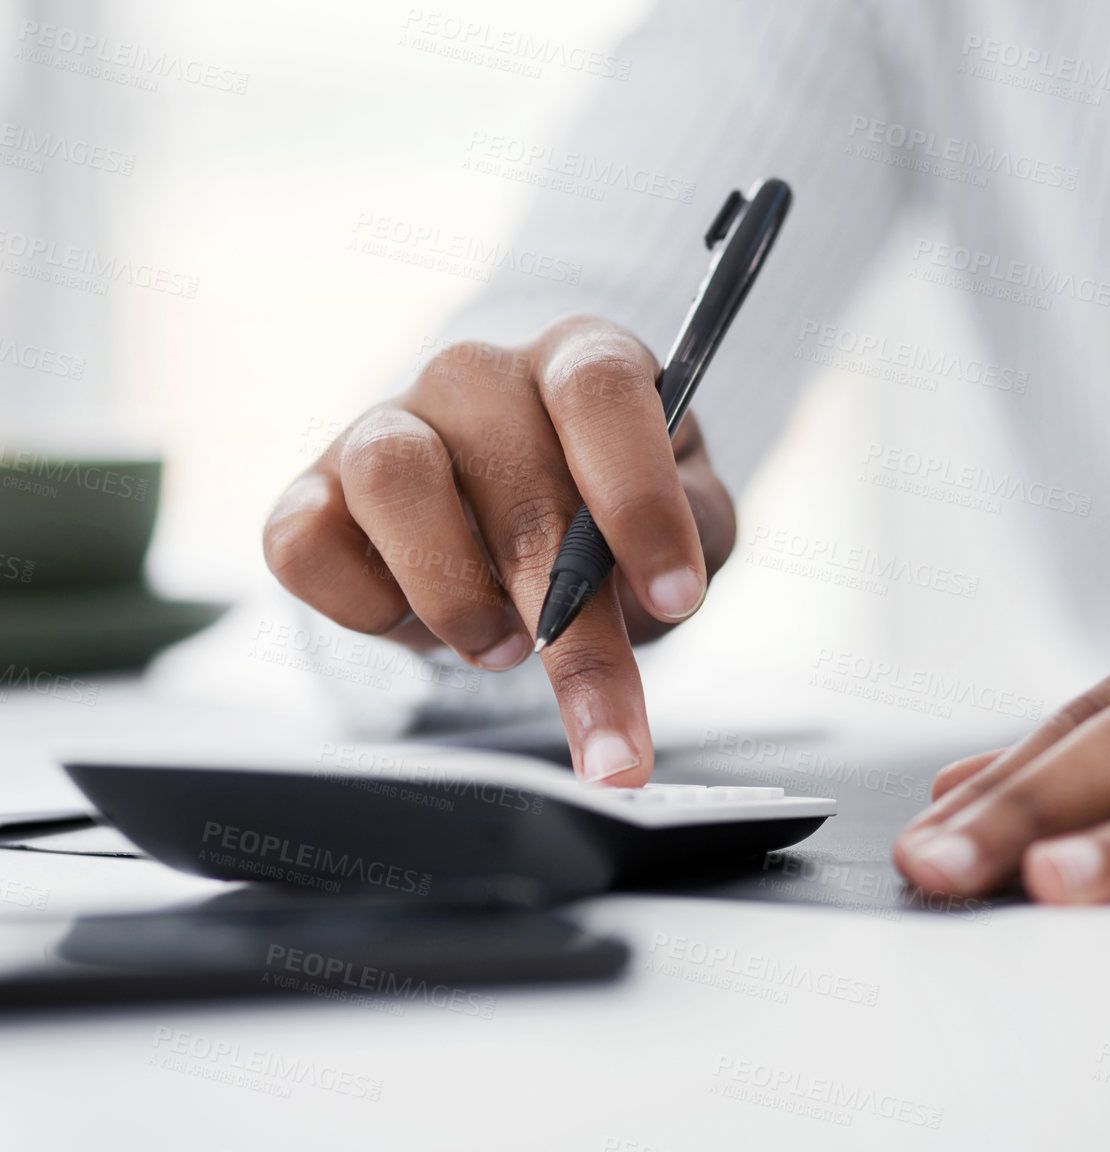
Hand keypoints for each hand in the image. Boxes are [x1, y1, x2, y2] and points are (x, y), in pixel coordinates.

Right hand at [262, 316, 735, 783]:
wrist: (508, 529)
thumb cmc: (607, 518)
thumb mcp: (684, 521)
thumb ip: (693, 535)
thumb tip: (661, 589)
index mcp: (579, 358)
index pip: (600, 391)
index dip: (639, 497)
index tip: (675, 598)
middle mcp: (477, 374)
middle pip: (516, 477)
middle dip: (572, 625)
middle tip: (609, 724)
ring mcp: (385, 422)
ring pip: (393, 479)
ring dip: (456, 594)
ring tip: (501, 650)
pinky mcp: (313, 491)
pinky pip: (306, 541)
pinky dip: (364, 606)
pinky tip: (415, 622)